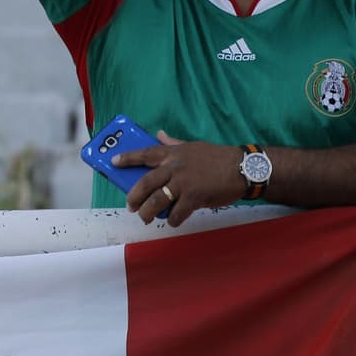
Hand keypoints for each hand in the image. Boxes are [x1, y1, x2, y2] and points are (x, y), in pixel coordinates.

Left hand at [113, 130, 246, 225]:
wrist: (242, 168)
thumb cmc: (217, 158)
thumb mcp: (193, 146)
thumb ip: (174, 143)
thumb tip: (159, 134)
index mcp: (173, 153)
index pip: (145, 154)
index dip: (128, 158)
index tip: (113, 162)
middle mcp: (174, 167)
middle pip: (146, 183)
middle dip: (134, 196)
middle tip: (130, 205)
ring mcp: (183, 183)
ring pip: (157, 201)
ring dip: (148, 212)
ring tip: (145, 217)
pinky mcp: (194, 197)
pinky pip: (176, 213)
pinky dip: (172, 219)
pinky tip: (172, 221)